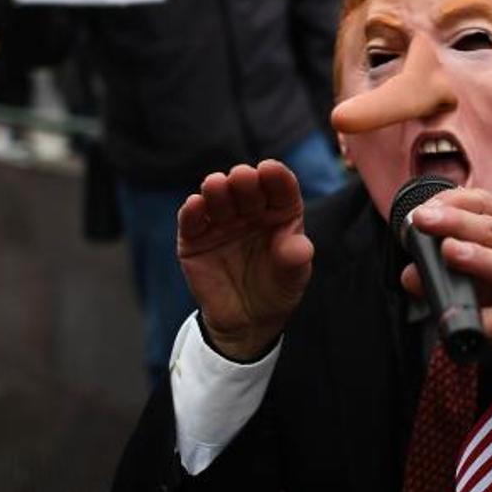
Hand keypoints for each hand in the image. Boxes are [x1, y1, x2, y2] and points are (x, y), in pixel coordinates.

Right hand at [177, 161, 314, 360]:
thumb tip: (299, 246)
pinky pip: (191, 220)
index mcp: (280, 211)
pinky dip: (192, 211)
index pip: (280, 188)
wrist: (248, 321)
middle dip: (244, 180)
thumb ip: (295, 259)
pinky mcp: (194, 238)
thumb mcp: (293, 277)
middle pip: (247, 188)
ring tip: (216, 185)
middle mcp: (251, 210)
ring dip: (216, 189)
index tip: (270, 169)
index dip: (276, 176)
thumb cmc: (277, 290)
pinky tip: (195, 204)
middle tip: (242, 177)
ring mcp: (221, 221)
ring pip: (217, 198)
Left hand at [399, 188, 491, 406]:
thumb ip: (448, 282)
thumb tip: (411, 274)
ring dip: (477, 258)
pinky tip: (475, 321)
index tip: (420, 211)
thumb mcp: (478, 297)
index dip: (452, 204)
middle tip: (423, 220)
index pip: (484, 205)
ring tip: (449, 252)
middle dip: (455, 223)